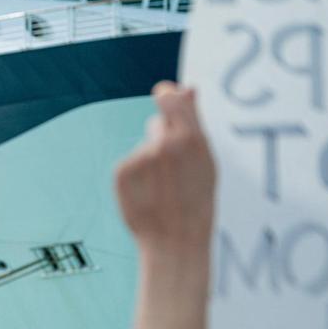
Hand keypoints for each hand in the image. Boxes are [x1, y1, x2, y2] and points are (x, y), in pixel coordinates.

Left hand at [115, 83, 215, 256]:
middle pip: (156, 123)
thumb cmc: (196, 202)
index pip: (172, 99)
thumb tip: (188, 87)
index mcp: (192, 139)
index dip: (168, 96)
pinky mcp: (122, 170)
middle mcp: (165, 144)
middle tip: (173, 170)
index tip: (165, 95)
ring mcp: (141, 157)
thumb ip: (194, 123)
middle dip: (162, 138)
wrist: (175, 240)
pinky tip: (148, 194)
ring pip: (144, 147)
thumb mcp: (205, 161)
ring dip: (150, 161)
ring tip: (163, 189)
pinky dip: (136, 176)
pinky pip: (129, 163)